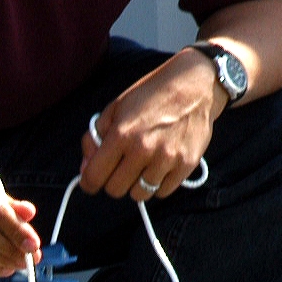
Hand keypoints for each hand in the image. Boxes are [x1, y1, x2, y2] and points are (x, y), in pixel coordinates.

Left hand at [79, 49, 216, 200]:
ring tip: (143, 166)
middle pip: (115, 190)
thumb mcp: (116, 108)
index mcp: (121, 134)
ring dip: (137, 184)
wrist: (195, 87)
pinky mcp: (186, 165)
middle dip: (113, 181)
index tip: (91, 180)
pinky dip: (158, 184)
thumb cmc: (152, 95)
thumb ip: (95, 137)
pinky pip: (163, 192)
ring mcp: (166, 159)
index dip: (88, 181)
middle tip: (121, 168)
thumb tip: (86, 167)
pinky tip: (160, 166)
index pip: (94, 176)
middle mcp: (143, 149)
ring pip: (140, 195)